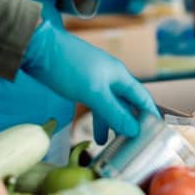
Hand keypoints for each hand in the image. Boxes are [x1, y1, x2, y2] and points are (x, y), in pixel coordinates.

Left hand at [22, 20, 159, 144]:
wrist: (38, 48)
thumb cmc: (68, 66)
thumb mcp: (93, 93)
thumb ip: (113, 112)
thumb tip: (134, 130)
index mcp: (119, 76)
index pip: (142, 98)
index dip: (150, 116)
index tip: (156, 136)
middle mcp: (111, 78)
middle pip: (128, 104)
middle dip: (132, 124)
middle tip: (134, 146)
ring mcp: (96, 81)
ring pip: (111, 106)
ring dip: (114, 125)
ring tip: (115, 146)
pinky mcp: (81, 85)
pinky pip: (97, 105)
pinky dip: (99, 120)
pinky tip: (96, 134)